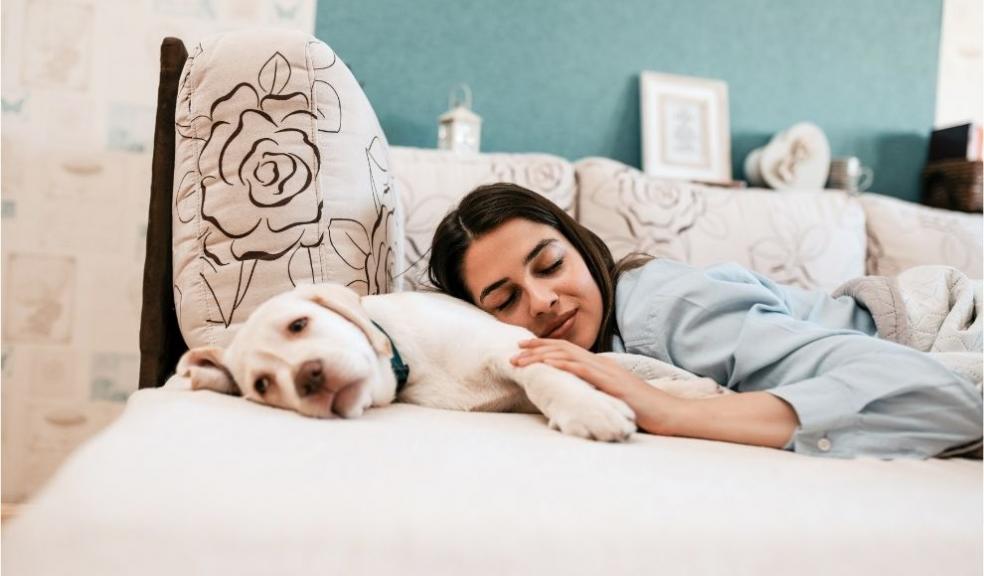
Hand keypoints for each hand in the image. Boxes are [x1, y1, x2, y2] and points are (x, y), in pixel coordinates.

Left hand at [511, 338, 686, 435]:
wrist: (670, 415)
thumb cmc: (644, 412)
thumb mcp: (613, 400)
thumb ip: (596, 395)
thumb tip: (578, 400)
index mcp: (602, 367)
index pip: (569, 351)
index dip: (545, 347)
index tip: (524, 349)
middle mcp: (603, 364)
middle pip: (564, 348)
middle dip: (537, 347)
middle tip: (514, 349)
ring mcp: (608, 372)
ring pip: (569, 355)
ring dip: (542, 356)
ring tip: (521, 358)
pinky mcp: (613, 383)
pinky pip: (584, 370)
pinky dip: (564, 365)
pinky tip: (548, 364)